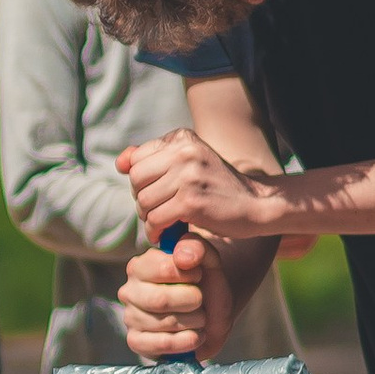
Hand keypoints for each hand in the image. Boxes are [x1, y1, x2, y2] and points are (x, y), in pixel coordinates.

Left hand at [117, 127, 282, 245]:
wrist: (256, 204)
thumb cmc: (218, 186)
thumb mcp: (189, 163)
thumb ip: (154, 158)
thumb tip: (119, 162)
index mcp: (182, 139)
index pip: (136, 159)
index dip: (140, 181)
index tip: (154, 193)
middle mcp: (185, 152)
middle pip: (136, 179)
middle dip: (141, 199)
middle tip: (156, 211)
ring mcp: (188, 176)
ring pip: (143, 201)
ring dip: (148, 218)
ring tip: (162, 223)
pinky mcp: (191, 202)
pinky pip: (155, 219)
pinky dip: (155, 231)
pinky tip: (165, 234)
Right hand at [119, 228, 239, 361]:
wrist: (213, 312)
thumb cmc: (205, 284)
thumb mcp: (208, 260)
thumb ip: (197, 247)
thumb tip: (182, 258)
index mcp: (140, 266)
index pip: (163, 269)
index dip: (189, 274)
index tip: (200, 275)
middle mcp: (129, 291)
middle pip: (160, 300)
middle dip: (192, 301)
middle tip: (202, 300)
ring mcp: (130, 317)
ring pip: (164, 323)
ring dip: (194, 322)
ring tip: (200, 317)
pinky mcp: (136, 342)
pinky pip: (159, 345)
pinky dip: (185, 342)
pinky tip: (195, 336)